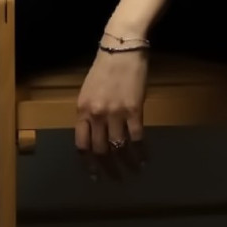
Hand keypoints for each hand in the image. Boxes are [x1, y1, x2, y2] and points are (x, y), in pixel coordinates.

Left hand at [75, 47, 149, 181]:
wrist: (121, 48)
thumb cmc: (105, 67)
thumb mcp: (89, 91)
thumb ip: (90, 112)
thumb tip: (95, 132)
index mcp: (82, 110)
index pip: (81, 144)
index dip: (87, 162)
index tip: (94, 174)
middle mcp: (96, 115)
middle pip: (99, 150)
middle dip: (107, 167)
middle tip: (114, 178)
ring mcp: (115, 114)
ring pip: (118, 147)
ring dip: (125, 163)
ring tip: (132, 171)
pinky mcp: (133, 110)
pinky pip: (137, 137)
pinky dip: (141, 151)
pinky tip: (144, 158)